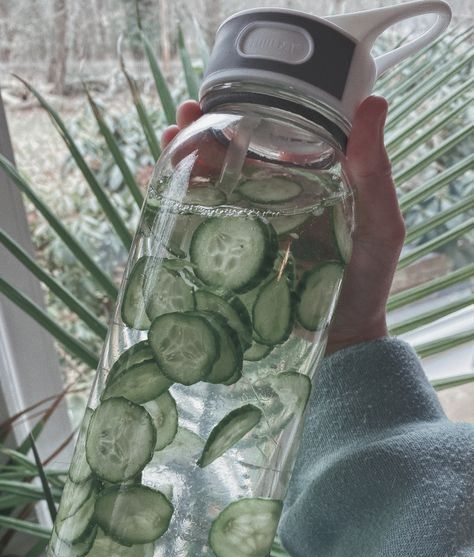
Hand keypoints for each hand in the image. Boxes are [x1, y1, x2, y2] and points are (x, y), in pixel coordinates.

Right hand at [161, 96, 405, 355]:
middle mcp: (272, 198)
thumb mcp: (380, 225)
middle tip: (183, 119)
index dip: (245, 113)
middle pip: (231, 156)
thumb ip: (375, 174)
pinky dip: (178, 204)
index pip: (272, 137)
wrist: (342, 336)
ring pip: (210, 185)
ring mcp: (249, 226)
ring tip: (168, 144)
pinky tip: (161, 190)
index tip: (222, 95)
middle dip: (203, 132)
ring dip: (184, 161)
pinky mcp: (232, 256)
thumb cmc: (367, 280)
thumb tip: (373, 104)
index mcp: (306, 181)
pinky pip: (201, 224)